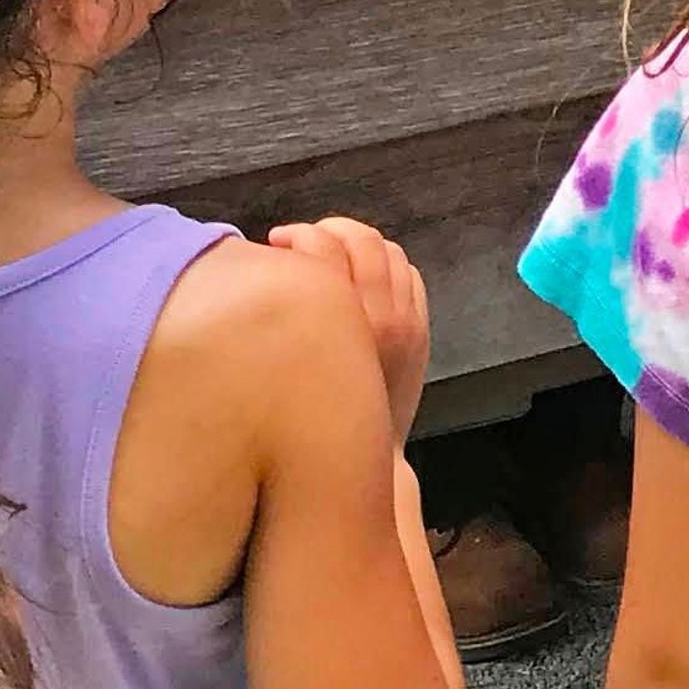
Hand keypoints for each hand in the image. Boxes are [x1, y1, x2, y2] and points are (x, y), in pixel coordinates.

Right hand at [268, 215, 432, 441]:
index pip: (323, 249)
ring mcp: (408, 320)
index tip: (276, 243)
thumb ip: (287, 320)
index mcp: (341, 322)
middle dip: (329, 230)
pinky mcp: (422, 329)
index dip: (298, 235)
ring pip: (390, 252)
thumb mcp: (290, 367)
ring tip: (334, 253)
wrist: (368, 458)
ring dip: (359, 243)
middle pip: (362, 240)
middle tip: (302, 240)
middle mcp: (380, 314)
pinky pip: (410, 274)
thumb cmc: (314, 417)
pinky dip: (388, 265)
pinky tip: (366, 275)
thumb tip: (267, 273)